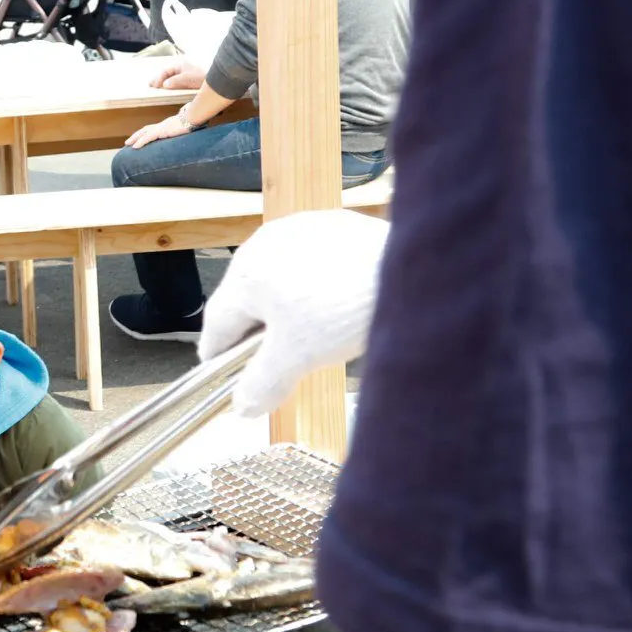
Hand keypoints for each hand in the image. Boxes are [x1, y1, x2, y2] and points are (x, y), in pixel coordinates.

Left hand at [124, 114, 192, 148]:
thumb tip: (185, 128)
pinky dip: (140, 142)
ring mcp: (162, 127)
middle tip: (128, 142)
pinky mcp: (162, 131)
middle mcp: (163, 125)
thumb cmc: (194, 121)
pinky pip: (148, 137)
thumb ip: (183, 129)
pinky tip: (134, 147)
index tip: (139, 138)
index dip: (145, 133)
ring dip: (135, 138)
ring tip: (127, 144)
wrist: (195, 117)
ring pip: (144, 133)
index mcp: (168, 125)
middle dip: (136, 135)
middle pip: (146, 129)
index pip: (153, 129)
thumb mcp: (187, 127)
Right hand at [148, 57, 206, 89]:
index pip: (166, 71)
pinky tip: (168, 91)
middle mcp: (182, 69)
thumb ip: (175, 81)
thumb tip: (164, 85)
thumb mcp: (187, 79)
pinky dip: (170, 87)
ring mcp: (185, 76)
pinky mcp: (188, 83)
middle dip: (159, 80)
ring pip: (171, 79)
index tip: (154, 86)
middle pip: (167, 75)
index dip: (159, 78)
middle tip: (150, 87)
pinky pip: (176, 84)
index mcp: (181, 65)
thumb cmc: (202, 77)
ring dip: (164, 84)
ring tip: (156, 89)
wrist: (217, 82)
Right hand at [199, 209, 391, 417]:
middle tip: (276, 364)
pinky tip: (338, 307)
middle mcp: (264, 243)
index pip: (217, 324)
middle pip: (248, 300)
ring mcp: (300, 229)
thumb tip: (243, 406)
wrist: (414, 270)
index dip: (218, 357)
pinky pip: (311, 264)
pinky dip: (316, 290)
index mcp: (245, 274)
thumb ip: (262, 384)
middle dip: (258, 334)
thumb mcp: (298, 358)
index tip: (223, 378)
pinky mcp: (334, 224)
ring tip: (314, 337)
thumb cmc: (345, 309)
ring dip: (287, 311)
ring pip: (280, 281)